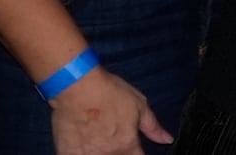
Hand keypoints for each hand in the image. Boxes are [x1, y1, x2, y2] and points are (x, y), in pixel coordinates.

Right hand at [49, 66, 171, 154]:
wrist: (77, 87)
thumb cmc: (110, 92)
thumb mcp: (139, 105)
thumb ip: (153, 127)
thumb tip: (168, 140)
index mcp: (127, 144)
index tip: (136, 150)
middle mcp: (108, 154)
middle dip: (120, 154)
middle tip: (116, 140)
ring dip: (102, 153)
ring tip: (100, 141)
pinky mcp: (67, 154)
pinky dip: (83, 154)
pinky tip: (85, 146)